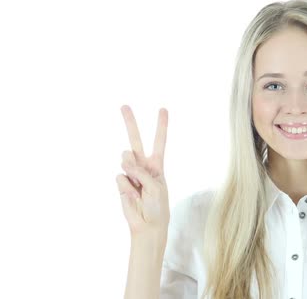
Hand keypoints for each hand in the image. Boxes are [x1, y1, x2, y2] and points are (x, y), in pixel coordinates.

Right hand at [116, 105, 169, 236]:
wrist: (147, 224)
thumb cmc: (157, 206)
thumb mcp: (156, 187)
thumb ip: (142, 171)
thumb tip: (124, 160)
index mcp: (156, 165)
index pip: (159, 142)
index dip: (161, 126)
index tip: (163, 109)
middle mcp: (142, 165)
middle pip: (135, 141)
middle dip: (130, 123)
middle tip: (124, 105)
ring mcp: (130, 173)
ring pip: (125, 159)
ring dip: (131, 170)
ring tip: (138, 186)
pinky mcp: (121, 182)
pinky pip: (121, 177)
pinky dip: (126, 185)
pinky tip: (132, 194)